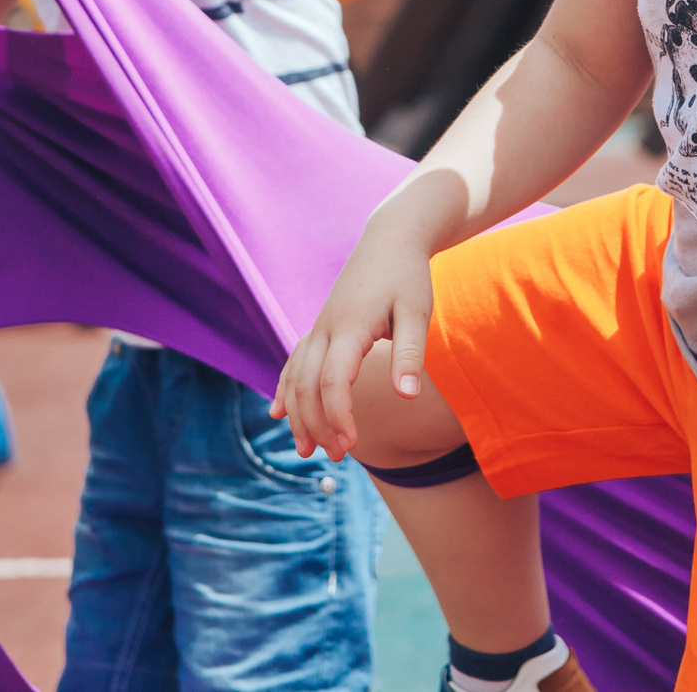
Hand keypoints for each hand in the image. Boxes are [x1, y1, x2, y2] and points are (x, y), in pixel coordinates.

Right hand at [270, 220, 436, 461]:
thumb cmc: (408, 276)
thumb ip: (411, 354)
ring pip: (295, 377)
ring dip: (298, 414)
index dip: (337, 415)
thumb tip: (407, 397)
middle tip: (337, 457)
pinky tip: (278, 413)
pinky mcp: (320, 327)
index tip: (351, 444)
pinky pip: (294, 362)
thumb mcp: (418, 312)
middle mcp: (326, 328)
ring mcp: (319, 327)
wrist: (391, 239)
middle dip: (317, 424)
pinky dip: (285, 389)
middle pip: (307, 385)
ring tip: (307, 450)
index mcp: (350, 326)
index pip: (333, 380)